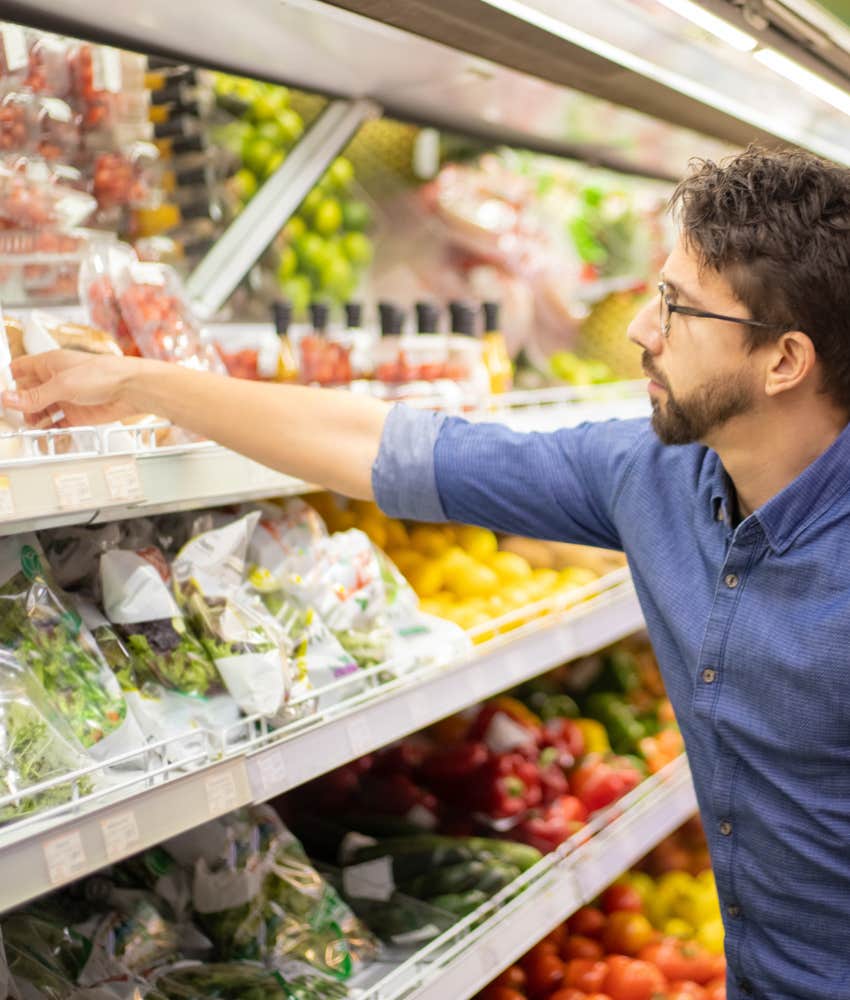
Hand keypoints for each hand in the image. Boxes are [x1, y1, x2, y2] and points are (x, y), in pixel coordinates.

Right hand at [2, 350, 147, 425]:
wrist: (131, 389)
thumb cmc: (103, 374)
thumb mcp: (62, 385)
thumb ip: (35, 396)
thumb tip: (8, 399)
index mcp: (49, 364)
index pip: (20, 369)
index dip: (7, 380)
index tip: (1, 394)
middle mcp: (56, 380)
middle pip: (28, 393)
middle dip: (18, 404)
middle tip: (10, 416)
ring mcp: (66, 397)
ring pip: (40, 409)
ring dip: (32, 418)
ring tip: (27, 425)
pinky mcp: (76, 414)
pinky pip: (57, 423)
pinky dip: (48, 428)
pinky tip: (42, 433)